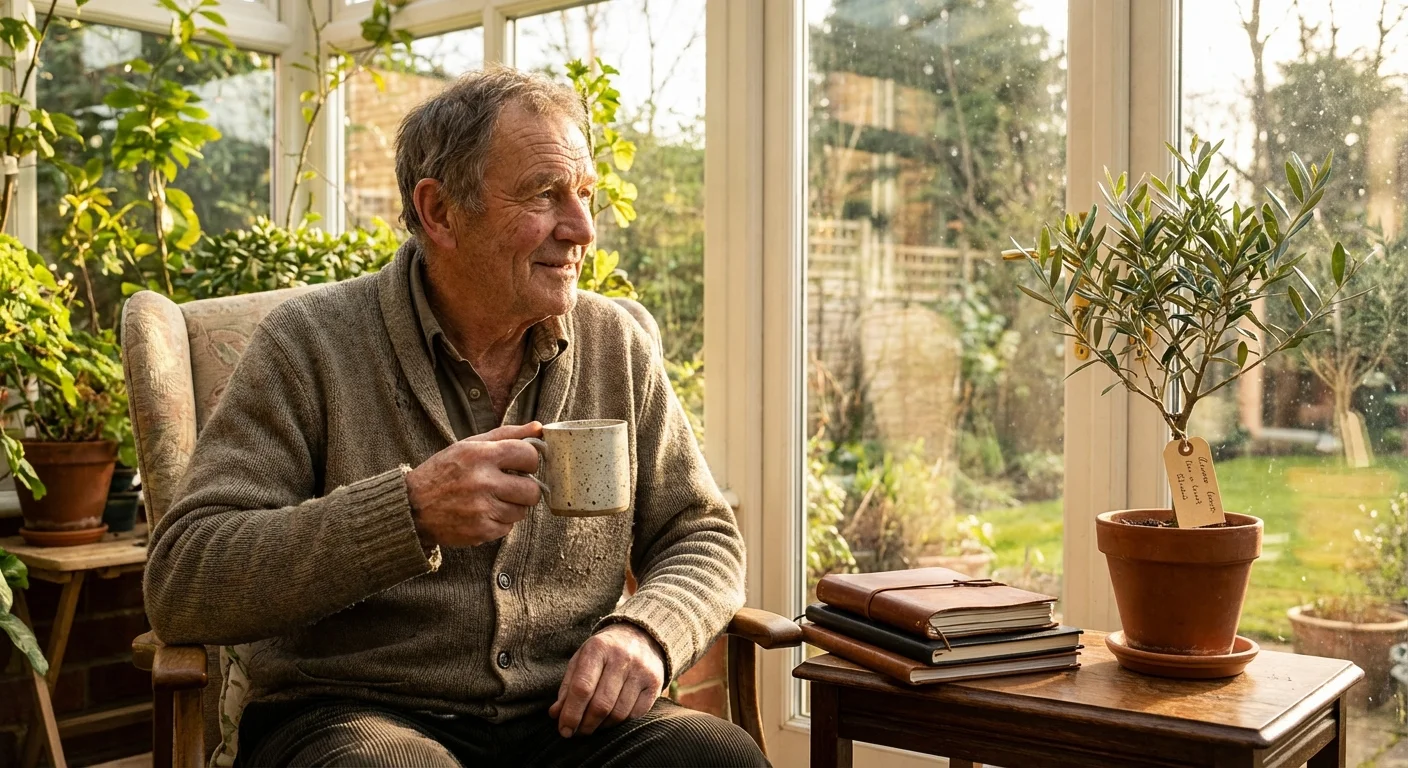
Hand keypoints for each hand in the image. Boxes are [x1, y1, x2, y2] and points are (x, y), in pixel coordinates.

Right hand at [405, 422, 543, 547]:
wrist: (412, 506)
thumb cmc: (444, 472)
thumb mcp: (469, 445)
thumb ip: (506, 434)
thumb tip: (539, 428)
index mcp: (480, 455)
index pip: (529, 455)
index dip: (530, 461)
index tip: (521, 465)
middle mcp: (482, 481)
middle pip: (532, 490)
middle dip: (525, 488)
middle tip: (510, 486)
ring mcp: (482, 509)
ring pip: (522, 511)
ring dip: (512, 506)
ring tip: (492, 499)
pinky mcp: (480, 531)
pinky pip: (508, 527)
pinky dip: (499, 522)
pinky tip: (483, 513)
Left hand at [548, 623, 665, 737]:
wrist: (641, 636)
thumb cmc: (603, 653)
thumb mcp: (581, 660)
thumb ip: (567, 687)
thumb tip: (556, 715)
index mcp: (598, 648)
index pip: (582, 688)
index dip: (571, 714)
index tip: (564, 730)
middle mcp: (622, 657)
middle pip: (601, 704)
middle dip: (585, 725)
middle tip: (577, 733)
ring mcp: (642, 670)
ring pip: (619, 713)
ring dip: (602, 726)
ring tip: (593, 726)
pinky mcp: (655, 683)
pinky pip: (636, 715)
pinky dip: (620, 723)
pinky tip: (611, 719)